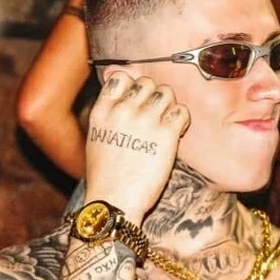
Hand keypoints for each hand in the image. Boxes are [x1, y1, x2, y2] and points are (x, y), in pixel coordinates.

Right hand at [84, 72, 189, 223]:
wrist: (114, 202)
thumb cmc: (106, 176)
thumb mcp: (97, 138)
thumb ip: (108, 112)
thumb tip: (119, 86)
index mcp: (102, 111)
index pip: (122, 77)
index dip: (133, 85)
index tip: (138, 100)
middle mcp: (123, 110)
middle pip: (147, 83)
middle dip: (153, 96)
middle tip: (155, 116)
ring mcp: (145, 120)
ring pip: (166, 93)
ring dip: (169, 106)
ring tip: (166, 125)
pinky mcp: (166, 134)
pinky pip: (182, 111)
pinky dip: (182, 120)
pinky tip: (176, 133)